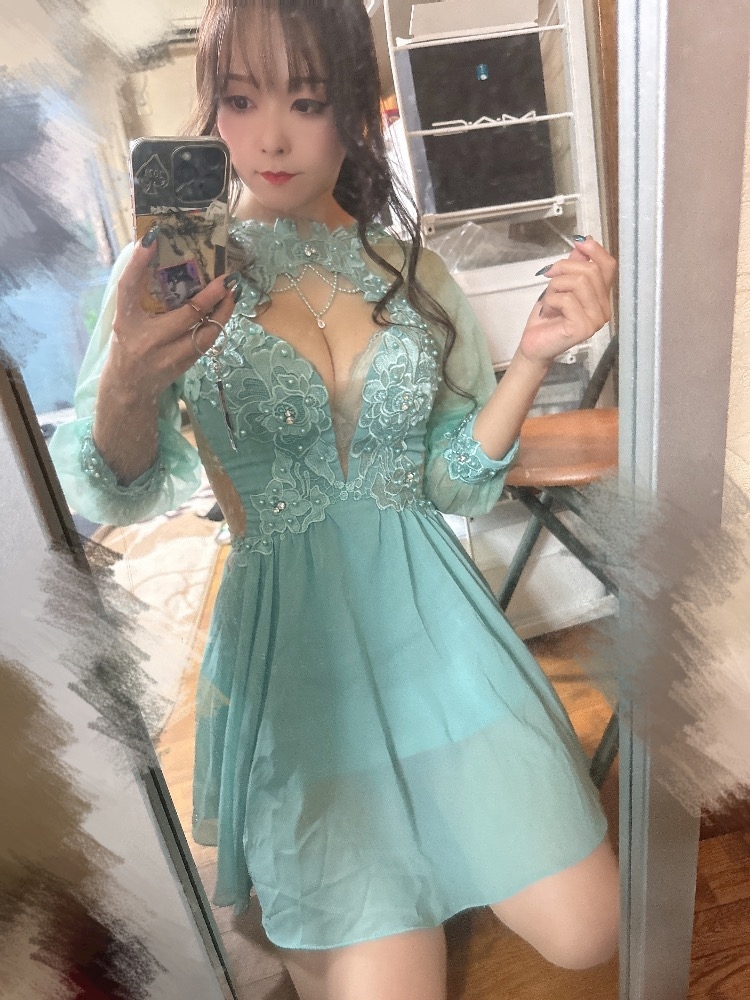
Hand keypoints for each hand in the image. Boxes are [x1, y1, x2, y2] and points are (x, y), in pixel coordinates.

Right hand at [105, 235, 237, 399]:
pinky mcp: (184, 364)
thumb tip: (151, 247)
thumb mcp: (126, 317)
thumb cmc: (127, 343)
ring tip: (232, 292)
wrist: (129, 386)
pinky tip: (225, 309)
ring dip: (223, 311)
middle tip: (227, 277)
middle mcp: (147, 339)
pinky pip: (207, 341)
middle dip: (210, 294)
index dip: (138, 262)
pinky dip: (218, 323)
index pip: (128, 287)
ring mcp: (168, 355)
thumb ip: (137, 290)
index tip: (152, 236)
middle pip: (186, 314)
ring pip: (205, 332)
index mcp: (126, 321)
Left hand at [518, 236, 615, 366]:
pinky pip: (568, 299)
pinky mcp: (583, 328)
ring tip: (550, 299)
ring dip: (557, 285)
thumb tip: (583, 242)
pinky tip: (548, 312)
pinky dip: (552, 300)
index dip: (596, 251)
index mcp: (601, 297)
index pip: (608, 267)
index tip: (579, 242)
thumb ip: (573, 266)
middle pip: (591, 271)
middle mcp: (604, 309)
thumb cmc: (547, 316)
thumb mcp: (560, 285)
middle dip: (564, 268)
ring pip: (579, 282)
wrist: (534, 344)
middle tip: (549, 275)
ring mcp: (596, 320)